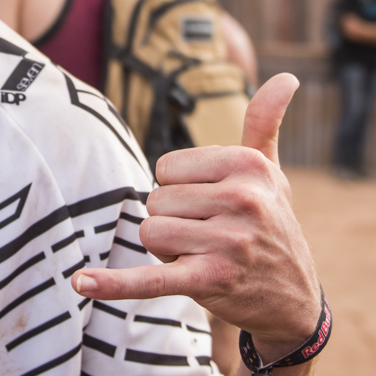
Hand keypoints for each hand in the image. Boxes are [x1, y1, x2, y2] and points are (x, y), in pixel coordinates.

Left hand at [73, 74, 321, 356]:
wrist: (293, 299)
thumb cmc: (270, 224)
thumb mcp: (270, 172)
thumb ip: (264, 122)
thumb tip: (285, 76)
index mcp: (247, 165)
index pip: (166, 168)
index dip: (179, 191)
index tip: (212, 208)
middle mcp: (242, 199)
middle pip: (156, 201)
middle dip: (174, 223)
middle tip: (211, 239)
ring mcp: (228, 242)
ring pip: (150, 233)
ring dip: (167, 251)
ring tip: (204, 257)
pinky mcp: (211, 281)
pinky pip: (151, 279)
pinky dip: (115, 284)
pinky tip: (81, 283)